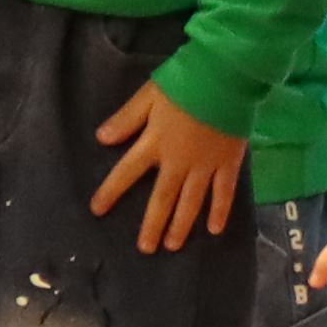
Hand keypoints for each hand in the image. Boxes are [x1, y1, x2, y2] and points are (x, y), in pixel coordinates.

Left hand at [87, 81, 251, 252]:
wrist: (225, 78)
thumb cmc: (184, 83)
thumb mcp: (148, 96)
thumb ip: (126, 119)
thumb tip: (101, 139)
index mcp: (155, 144)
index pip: (126, 172)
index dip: (110, 191)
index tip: (97, 210)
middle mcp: (178, 162)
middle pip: (162, 198)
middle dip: (152, 225)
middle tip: (146, 248)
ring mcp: (205, 165)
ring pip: (191, 202)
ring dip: (181, 225)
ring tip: (172, 246)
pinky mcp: (228, 163)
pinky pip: (224, 192)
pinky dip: (220, 211)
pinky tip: (215, 230)